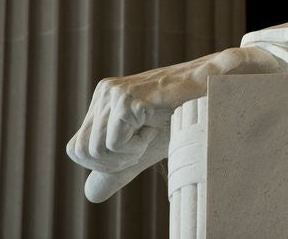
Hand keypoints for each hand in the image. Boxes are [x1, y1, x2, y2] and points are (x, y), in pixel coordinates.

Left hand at [66, 71, 176, 201]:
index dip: (103, 163)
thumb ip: (116, 168)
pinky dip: (137, 146)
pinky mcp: (126, 99)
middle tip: (144, 142)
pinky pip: (114, 145)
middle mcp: (104, 92)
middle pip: (83, 152)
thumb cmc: (182, 119)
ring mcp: (113, 93)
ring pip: (97, 150)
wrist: (212, 95)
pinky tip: (155, 126)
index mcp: (103, 101)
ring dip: (129, 153)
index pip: (76, 149)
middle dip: (116, 162)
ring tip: (151, 132)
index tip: (135, 146)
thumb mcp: (142, 148)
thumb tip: (90, 194)